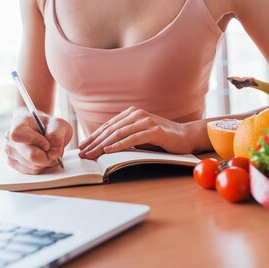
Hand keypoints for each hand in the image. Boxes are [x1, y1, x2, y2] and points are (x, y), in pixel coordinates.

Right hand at [4, 107, 72, 173]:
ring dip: (46, 162)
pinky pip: (31, 171)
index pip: (18, 135)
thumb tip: (53, 154)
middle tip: (54, 152)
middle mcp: (10, 137)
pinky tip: (42, 158)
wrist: (43, 130)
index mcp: (18, 123)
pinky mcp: (12, 163)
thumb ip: (57, 135)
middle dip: (47, 156)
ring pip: (33, 166)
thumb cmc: (49, 126)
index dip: (35, 141)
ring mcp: (9, 151)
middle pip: (30, 155)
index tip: (47, 143)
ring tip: (48, 152)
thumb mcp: (58, 124)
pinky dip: (41, 167)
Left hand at [78, 106, 192, 159]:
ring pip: (119, 133)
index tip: (82, 148)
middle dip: (94, 143)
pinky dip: (119, 144)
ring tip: (92, 154)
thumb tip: (103, 147)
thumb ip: (125, 137)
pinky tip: (109, 150)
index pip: (108, 126)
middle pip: (110, 130)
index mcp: (131, 114)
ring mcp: (146, 121)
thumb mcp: (140, 136)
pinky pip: (133, 138)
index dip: (93, 137)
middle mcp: (137, 114)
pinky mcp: (155, 130)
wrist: (186, 136)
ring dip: (103, 145)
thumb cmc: (162, 138)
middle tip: (83, 154)